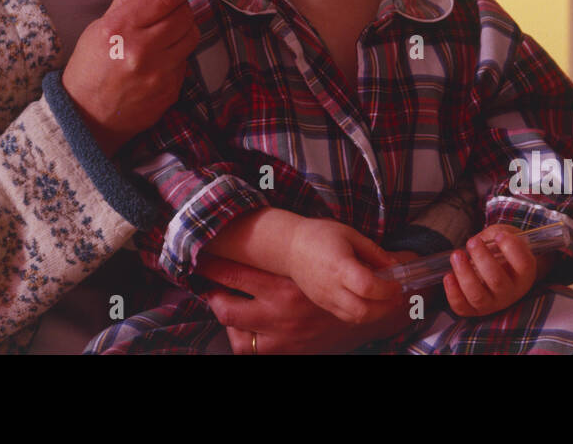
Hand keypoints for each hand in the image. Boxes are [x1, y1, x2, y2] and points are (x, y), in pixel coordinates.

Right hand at [59, 0, 205, 154]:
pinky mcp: (170, 92)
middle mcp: (141, 51)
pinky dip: (177, 55)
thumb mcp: (102, 23)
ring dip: (182, 29)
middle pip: (184, 14)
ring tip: (161, 35)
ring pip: (191, 36)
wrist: (85, 118)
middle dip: (181, 6)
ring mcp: (158, 75)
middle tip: (167, 9)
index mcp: (119, 28)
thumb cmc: (91, 66)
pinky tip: (157, 61)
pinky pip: (186, 61)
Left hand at [197, 254, 414, 353]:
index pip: (234, 274)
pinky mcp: (288, 352)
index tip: (201, 256)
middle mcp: (279, 314)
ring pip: (233, 332)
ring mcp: (281, 336)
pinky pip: (249, 350)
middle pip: (224, 305)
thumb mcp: (321, 256)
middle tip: (202, 277)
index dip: (212, 265)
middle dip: (208, 290)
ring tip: (217, 300)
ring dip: (223, 315)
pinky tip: (239, 325)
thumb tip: (257, 221)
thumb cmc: (343, 277)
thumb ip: (299, 245)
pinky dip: (239, 339)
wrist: (372, 315)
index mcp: (285, 286)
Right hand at [285, 219, 400, 324]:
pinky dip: (362, 314)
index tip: (397, 283)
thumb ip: (373, 251)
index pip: (368, 287)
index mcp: (340, 266)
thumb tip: (394, 265)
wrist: (289, 247)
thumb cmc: (319, 235)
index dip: (387, 289)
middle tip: (396, 296)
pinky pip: (346, 316)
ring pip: (356, 318)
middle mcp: (332, 287)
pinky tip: (369, 302)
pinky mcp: (323, 304)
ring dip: (376, 313)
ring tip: (386, 301)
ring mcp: (326, 298)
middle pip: (364, 310)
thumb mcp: (349, 233)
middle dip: (387, 307)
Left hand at [443, 225, 536, 316]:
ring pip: (478, 296)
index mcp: (524, 274)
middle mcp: (511, 292)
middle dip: (482, 259)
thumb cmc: (501, 249)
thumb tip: (478, 241)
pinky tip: (448, 276)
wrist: (497, 268)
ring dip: (465, 274)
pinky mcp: (474, 309)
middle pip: (497, 281)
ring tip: (457, 255)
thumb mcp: (504, 236)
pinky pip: (462, 307)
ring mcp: (493, 304)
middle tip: (473, 242)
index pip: (523, 265)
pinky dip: (453, 293)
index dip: (511, 249)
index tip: (500, 236)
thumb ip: (494, 235)